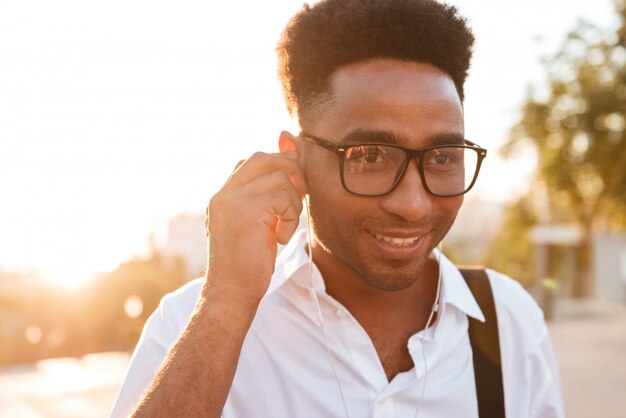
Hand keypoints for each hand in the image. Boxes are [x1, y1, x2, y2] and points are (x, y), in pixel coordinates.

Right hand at [205, 151, 306, 303]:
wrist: (231, 292)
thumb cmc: (247, 263)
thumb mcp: (259, 224)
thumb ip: (269, 198)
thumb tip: (291, 162)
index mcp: (224, 196)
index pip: (253, 161)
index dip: (279, 166)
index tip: (294, 187)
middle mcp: (224, 193)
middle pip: (265, 158)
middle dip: (291, 172)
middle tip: (299, 198)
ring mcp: (232, 200)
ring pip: (279, 177)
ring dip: (293, 202)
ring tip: (286, 227)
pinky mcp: (247, 211)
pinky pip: (283, 198)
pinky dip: (292, 218)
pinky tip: (281, 238)